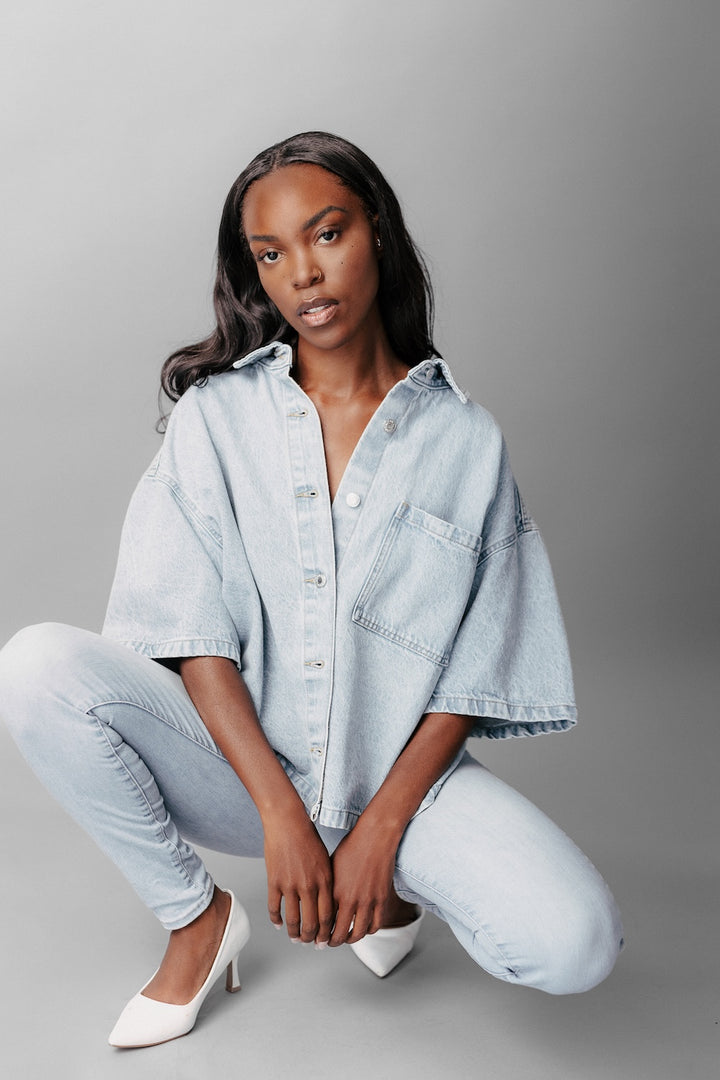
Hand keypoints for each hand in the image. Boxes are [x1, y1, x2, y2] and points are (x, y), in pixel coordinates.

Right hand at [263, 811, 335, 944]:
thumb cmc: (308, 838)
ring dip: (294, 934)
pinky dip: (276, 920)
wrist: (288, 822)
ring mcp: (290, 885)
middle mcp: (309, 885)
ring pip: (293, 920)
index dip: (326, 932)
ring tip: (295, 939)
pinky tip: (278, 925)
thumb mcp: (325, 860)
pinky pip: (274, 908)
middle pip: (312, 923)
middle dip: (312, 938)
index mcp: (325, 880)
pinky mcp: (274, 881)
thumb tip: (327, 905)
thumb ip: (327, 883)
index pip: (328, 916)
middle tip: (310, 944)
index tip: (325, 940)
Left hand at [328, 819, 398, 946]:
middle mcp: (351, 899)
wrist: (375, 836)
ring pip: (359, 934)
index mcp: (334, 890)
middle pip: (339, 934)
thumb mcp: (331, 867)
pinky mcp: (382, 899)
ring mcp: (368, 900)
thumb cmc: (351, 847)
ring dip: (350, 940)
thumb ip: (327, 888)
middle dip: (331, 943)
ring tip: (345, 939)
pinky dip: (369, 931)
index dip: (318, 934)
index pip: (324, 923)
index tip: (315, 938)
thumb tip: (320, 905)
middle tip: (327, 944)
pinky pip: (376, 925)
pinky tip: (363, 928)